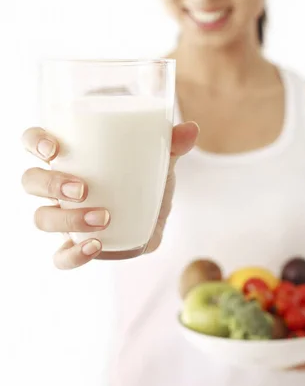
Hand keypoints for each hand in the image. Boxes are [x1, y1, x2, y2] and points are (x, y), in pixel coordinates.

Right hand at [21, 122, 198, 269]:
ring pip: (42, 217)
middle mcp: (57, 186)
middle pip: (31, 181)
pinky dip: (73, 255)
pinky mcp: (74, 245)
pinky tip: (95, 246)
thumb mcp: (158, 157)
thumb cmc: (145, 174)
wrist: (154, 211)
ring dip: (67, 219)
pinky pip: (60, 256)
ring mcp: (62, 216)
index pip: (34, 142)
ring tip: (102, 218)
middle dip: (50, 184)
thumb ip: (171, 143)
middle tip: (83, 188)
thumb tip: (191, 129)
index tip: (54, 148)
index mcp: (69, 155)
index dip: (34, 142)